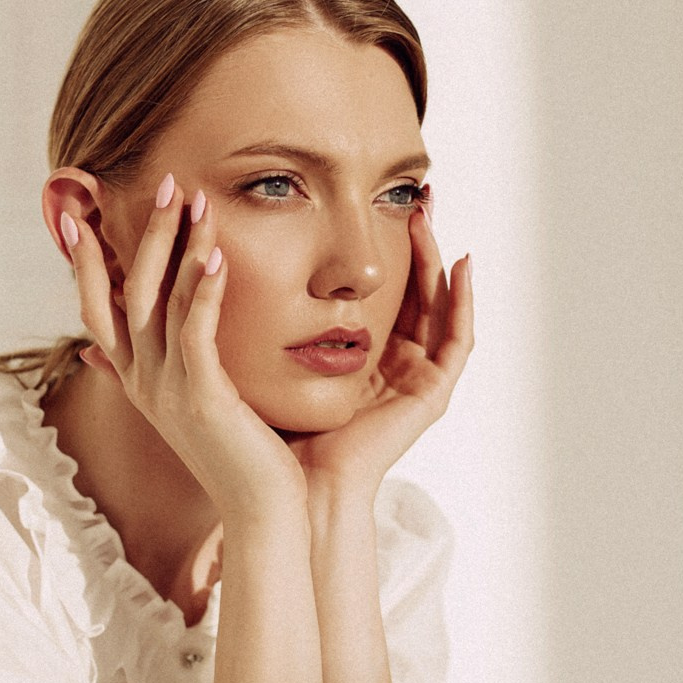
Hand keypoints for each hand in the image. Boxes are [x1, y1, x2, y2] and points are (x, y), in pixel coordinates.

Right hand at [64, 175, 306, 521]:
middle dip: (139, 235)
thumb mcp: (194, 406)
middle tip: (161, 183)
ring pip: (160, 303)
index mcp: (138, 381)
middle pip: (126, 293)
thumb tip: (126, 353)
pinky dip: (202, 290)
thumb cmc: (239, 455)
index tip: (75, 215)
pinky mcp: (203, 397)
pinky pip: (196, 332)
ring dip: (177, 246)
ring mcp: (169, 390)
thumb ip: (169, 367)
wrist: (261, 510)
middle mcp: (143, 382)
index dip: (85, 262)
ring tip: (194, 199)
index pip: (98, 309)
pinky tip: (215, 254)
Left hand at [284, 206, 473, 500]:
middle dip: (414, 243)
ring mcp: (417, 381)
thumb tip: (219, 268)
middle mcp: (394, 367)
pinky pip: (459, 339)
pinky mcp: (432, 395)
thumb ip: (259, 319)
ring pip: (439, 305)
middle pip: (414, 291)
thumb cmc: (275, 432)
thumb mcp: (268, 362)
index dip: (380, 249)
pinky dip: (464, 300)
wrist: (296, 488)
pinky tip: (462, 262)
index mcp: (361, 359)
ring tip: (427, 214)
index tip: (370, 205)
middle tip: (409, 195)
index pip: (380, 291)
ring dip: (437, 257)